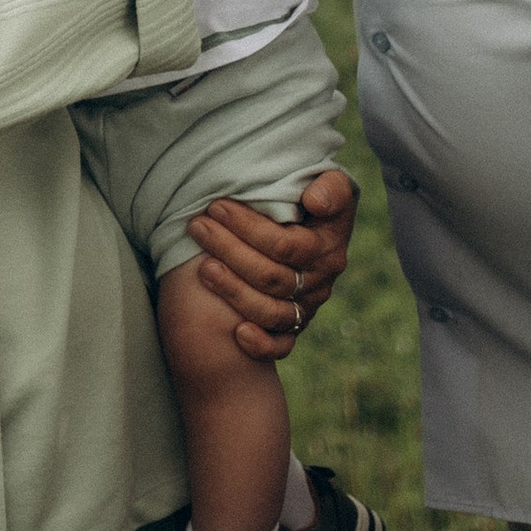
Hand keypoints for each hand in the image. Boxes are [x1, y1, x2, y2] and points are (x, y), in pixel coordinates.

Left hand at [190, 167, 358, 359]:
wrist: (318, 228)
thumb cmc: (313, 198)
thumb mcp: (332, 184)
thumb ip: (330, 188)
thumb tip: (314, 201)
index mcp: (328, 247)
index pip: (286, 246)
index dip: (249, 228)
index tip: (217, 206)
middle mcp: (320, 281)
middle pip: (272, 278)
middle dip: (230, 251)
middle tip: (198, 227)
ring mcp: (307, 307)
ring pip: (271, 311)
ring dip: (234, 292)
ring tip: (202, 268)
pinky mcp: (295, 327)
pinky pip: (282, 346)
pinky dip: (261, 344)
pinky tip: (237, 333)